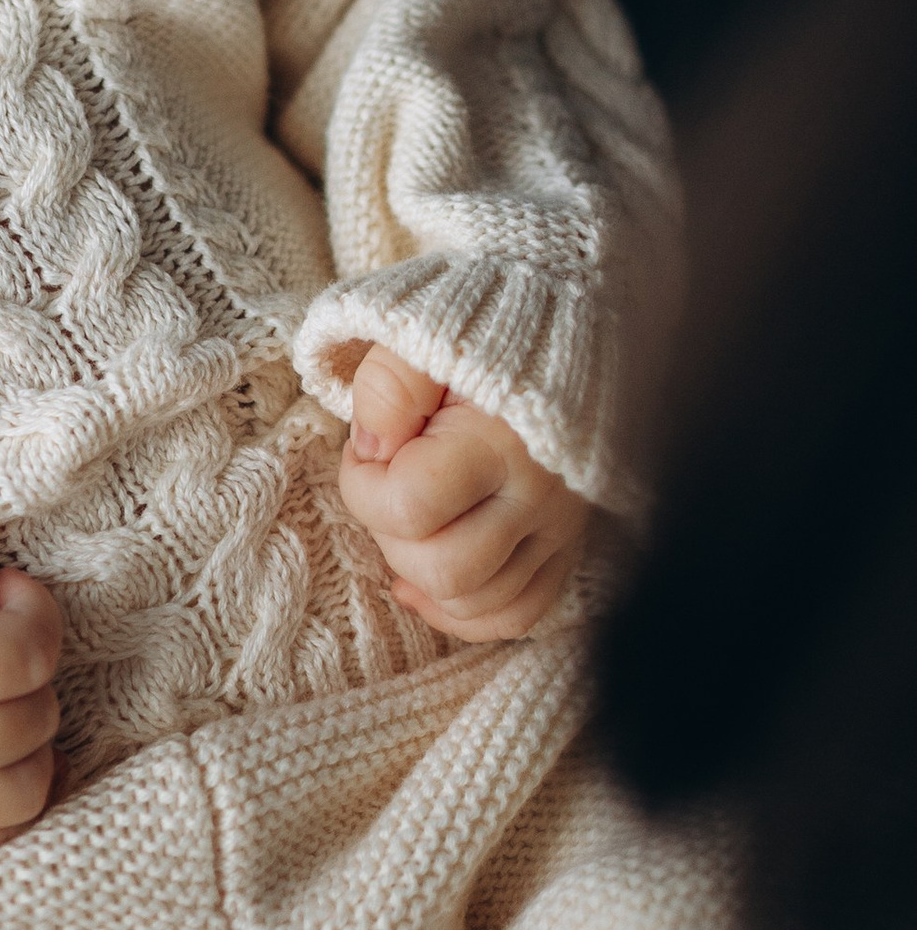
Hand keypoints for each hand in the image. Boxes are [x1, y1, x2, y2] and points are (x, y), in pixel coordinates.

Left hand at [335, 345, 587, 642]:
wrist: (564, 315)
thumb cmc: (477, 324)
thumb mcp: (420, 330)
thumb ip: (387, 387)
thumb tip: (372, 452)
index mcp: (503, 441)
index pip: (410, 507)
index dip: (362, 486)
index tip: (364, 448)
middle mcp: (540, 497)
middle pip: (446, 570)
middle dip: (390, 534)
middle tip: (386, 482)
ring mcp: (560, 528)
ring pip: (481, 603)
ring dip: (424, 574)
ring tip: (407, 519)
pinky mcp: (567, 545)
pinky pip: (519, 614)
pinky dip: (464, 611)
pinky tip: (421, 582)